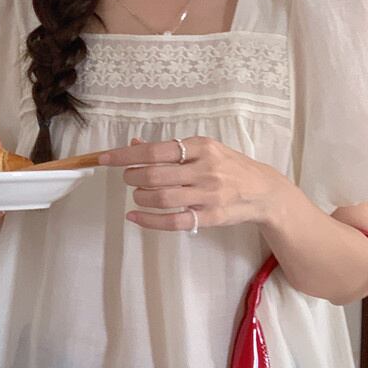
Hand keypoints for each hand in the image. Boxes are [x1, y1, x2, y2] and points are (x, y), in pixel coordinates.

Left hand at [97, 136, 288, 232]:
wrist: (263, 191)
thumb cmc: (229, 168)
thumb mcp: (204, 150)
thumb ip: (171, 150)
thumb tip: (135, 146)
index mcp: (202, 147)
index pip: (155, 150)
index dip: (125, 156)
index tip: (105, 160)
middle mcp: (205, 169)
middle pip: (155, 175)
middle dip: (133, 177)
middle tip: (129, 179)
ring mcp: (208, 195)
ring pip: (161, 198)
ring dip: (140, 197)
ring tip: (138, 195)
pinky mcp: (209, 217)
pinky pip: (173, 221)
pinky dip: (148, 221)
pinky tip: (135, 217)